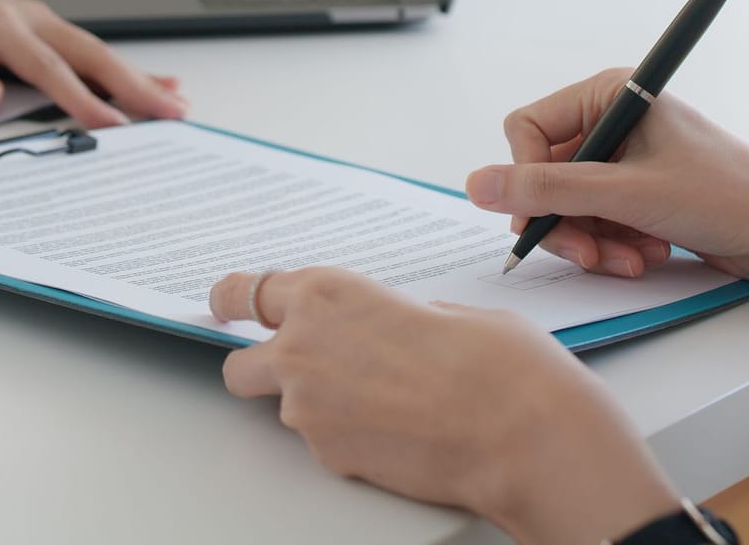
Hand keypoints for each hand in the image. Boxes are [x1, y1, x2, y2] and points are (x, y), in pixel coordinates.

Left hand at [0, 0, 187, 128]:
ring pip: (99, 53)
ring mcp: (46, 24)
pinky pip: (93, 53)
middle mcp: (33, 21)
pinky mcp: (52, 32)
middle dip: (134, 86)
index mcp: (0, 27)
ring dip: (139, 79)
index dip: (81, 98)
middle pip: (91, 55)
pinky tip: (158, 83)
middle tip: (171, 113)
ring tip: (176, 104)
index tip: (111, 125)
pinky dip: (127, 70)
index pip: (47, 69)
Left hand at [209, 268, 678, 542]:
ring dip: (317, 407)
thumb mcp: (443, 309)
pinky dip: (349, 439)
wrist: (522, 433)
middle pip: (240, 363)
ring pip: (285, 410)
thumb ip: (392, 314)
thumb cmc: (497, 363)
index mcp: (328, 293)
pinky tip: (399, 434)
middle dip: (259, 366)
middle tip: (289, 369)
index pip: (246, 291)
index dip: (233, 300)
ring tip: (385, 407)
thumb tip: (386, 328)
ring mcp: (308, 408)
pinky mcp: (327, 457)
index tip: (225, 304)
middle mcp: (302, 346)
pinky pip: (324, 443)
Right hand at [466, 69, 748, 297]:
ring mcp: (626, 161)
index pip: (527, 129)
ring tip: (631, 259)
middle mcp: (615, 122)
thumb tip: (479, 185)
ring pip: (568, 206)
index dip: (528, 176)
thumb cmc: (731, 196)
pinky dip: (613, 247)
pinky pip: (596, 223)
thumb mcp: (629, 195)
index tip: (544, 215)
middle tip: (588, 254)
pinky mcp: (640, 196)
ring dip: (592, 241)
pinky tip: (646, 257)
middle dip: (565, 220)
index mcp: (611, 94)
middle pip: (545, 175)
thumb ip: (548, 191)